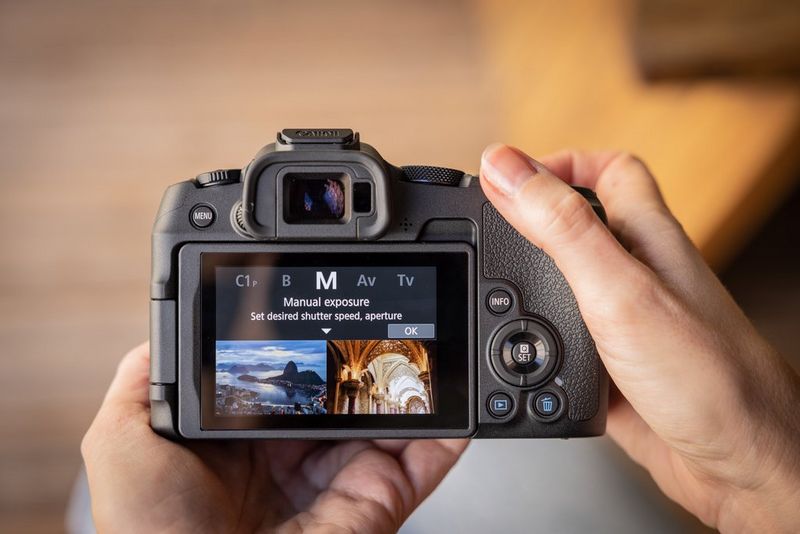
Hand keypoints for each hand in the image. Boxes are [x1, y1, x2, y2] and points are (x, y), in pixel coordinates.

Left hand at [81, 344, 466, 532]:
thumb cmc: (154, 531)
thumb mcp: (122, 443)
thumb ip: (141, 382)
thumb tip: (164, 334)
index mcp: (247, 437)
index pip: (290, 377)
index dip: (310, 342)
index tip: (328, 307)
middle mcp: (295, 455)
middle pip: (344, 394)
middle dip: (369, 359)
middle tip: (392, 319)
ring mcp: (339, 478)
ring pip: (388, 421)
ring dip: (414, 385)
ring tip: (435, 343)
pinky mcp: (375, 502)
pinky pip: (421, 463)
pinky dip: (448, 433)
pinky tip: (459, 399)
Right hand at [479, 144, 799, 532]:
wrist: (740, 467)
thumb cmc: (710, 377)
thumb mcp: (618, 287)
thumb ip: (559, 226)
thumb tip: (505, 167)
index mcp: (646, 236)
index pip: (610, 170)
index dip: (561, 163)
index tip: (513, 175)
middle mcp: (637, 273)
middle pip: (580, 224)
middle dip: (529, 221)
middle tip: (489, 229)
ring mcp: (625, 321)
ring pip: (566, 284)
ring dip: (525, 284)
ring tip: (490, 288)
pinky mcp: (611, 366)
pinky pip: (564, 340)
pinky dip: (535, 343)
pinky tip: (519, 354)